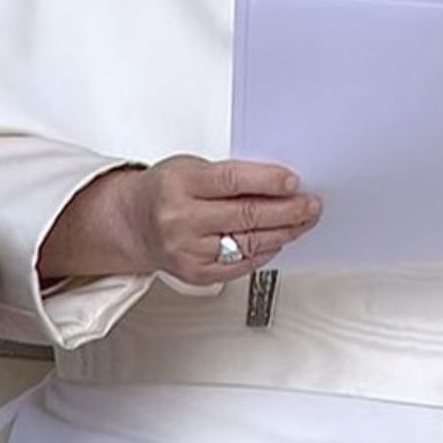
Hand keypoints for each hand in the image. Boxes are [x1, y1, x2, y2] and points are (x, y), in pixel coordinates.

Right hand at [86, 155, 320, 287]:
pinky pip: (241, 265)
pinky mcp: (197, 274)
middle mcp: (182, 219)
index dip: (268, 181)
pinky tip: (278, 240)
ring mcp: (188, 250)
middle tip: (311, 205)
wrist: (132, 223)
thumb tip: (278, 184)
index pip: (233, 181)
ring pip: (249, 243)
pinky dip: (265, 252)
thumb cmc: (165, 191)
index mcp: (181, 184)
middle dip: (287, 210)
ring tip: (303, 222)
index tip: (294, 182)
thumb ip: (230, 176)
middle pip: (246, 215)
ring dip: (284, 232)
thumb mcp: (191, 168)